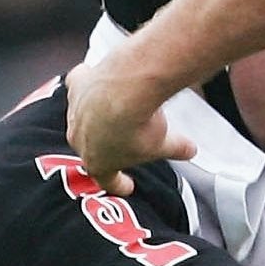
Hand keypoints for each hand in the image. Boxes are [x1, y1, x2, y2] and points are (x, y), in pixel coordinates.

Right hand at [64, 51, 196, 198]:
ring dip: (98, 115)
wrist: (124, 91)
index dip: (118, 184)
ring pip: (83, 116)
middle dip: (107, 146)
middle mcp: (80, 139)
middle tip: (123, 141)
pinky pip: (79, 85)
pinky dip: (87, 83)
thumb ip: (176, 149)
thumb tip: (190, 150)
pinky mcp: (77, 85)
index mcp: (98, 163)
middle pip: (92, 147)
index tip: (127, 186)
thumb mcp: (164, 144)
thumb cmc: (139, 124)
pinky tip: (98, 79)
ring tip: (118, 109)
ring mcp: (75, 112)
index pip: (107, 180)